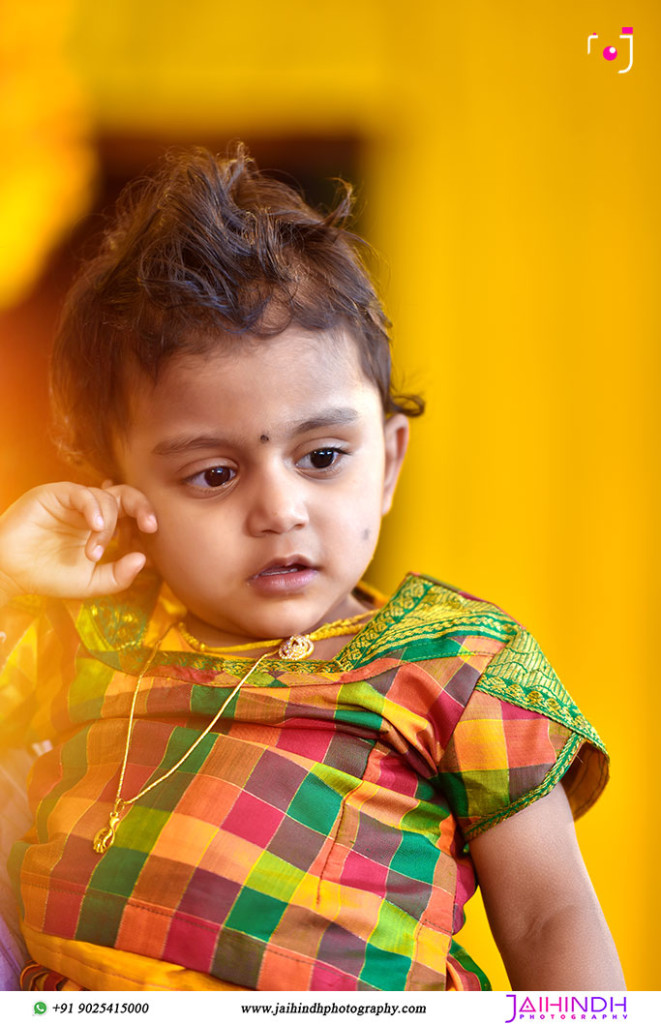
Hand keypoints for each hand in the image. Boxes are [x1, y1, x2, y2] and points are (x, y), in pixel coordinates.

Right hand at [0, 481, 157, 603]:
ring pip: (106, 498)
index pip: (133, 515)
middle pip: (127, 495)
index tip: (154, 542)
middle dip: (143, 508)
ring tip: (92, 554)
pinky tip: (96, 527)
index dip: (145, 525)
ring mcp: (74, 501)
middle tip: (150, 527)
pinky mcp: (55, 494)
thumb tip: (144, 560)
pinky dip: (94, 509)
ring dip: (107, 527)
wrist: (10, 573)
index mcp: (103, 526)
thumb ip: (118, 575)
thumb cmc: (48, 576)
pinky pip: (82, 493)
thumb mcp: (90, 583)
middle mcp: (91, 510)